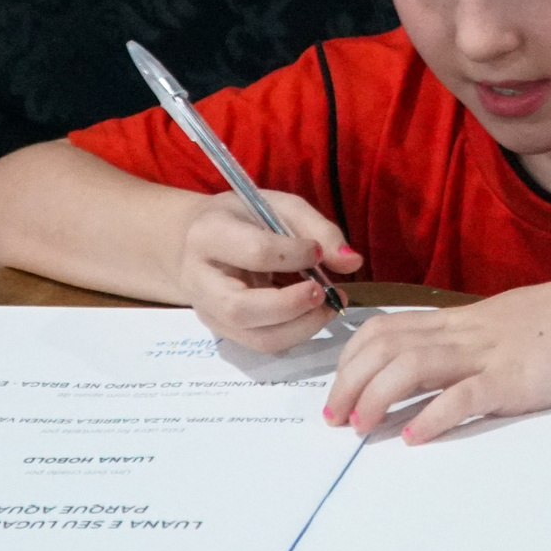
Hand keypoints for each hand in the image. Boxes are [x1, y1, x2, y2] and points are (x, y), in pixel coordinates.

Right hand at [178, 190, 362, 354]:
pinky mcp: (223, 332)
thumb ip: (318, 229)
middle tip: (324, 292)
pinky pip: (263, 344)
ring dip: (301, 327)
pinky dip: (295, 333)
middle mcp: (200, 279)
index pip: (255, 253)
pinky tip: (312, 314)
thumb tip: (353, 262)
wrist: (197, 242)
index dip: (295, 255)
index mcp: (209, 234)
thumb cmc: (243, 219)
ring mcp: (209, 312)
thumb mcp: (279, 207)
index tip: (318, 252)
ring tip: (328, 306)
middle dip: (292, 305)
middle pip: (242, 309)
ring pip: (256, 337)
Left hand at [322, 267, 550, 444]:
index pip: (387, 328)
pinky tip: (415, 437)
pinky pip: (465, 396)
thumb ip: (470, 343)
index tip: (338, 389)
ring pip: (413, 365)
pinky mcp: (516, 379)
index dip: (352, 358)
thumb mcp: (505, 325)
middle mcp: (466, 333)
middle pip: (386, 346)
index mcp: (461, 321)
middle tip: (335, 418)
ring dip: (377, 397)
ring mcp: (489, 354)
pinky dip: (433, 417)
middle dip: (350, 381)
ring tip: (362, 427)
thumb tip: (436, 368)